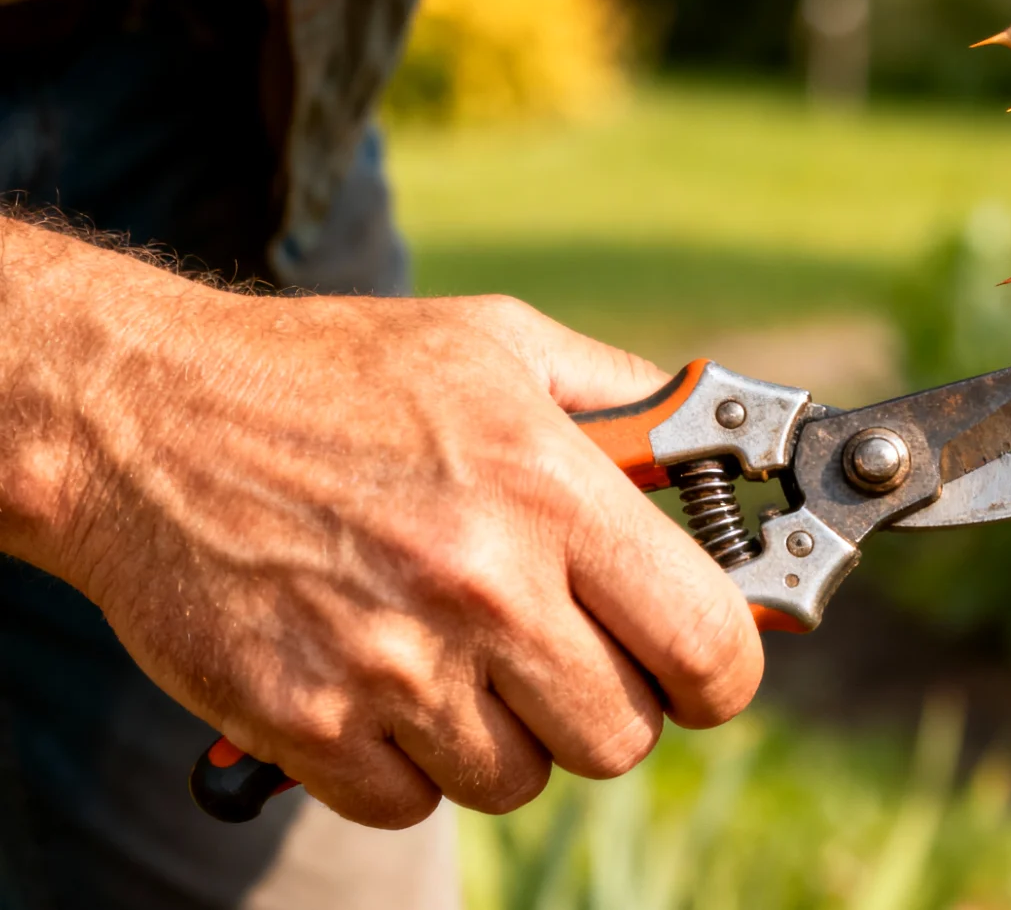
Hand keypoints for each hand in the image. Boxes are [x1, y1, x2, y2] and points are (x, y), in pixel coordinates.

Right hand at [7, 245, 761, 827]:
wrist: (142, 416)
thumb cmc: (336, 374)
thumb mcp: (503, 344)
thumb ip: (632, 405)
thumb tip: (728, 454)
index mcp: (549, 489)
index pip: (708, 644)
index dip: (722, 671)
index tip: (702, 666)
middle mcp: (482, 584)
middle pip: (622, 737)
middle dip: (606, 702)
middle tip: (561, 650)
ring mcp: (390, 665)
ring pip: (519, 780)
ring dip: (504, 734)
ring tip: (456, 651)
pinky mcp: (305, 724)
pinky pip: (412, 805)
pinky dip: (407, 763)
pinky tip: (382, 680)